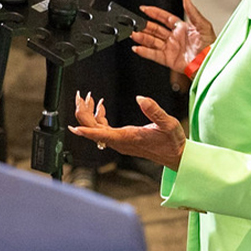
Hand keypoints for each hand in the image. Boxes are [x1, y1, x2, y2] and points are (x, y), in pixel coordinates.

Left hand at [70, 93, 185, 168]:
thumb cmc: (172, 141)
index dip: (87, 131)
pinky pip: (102, 129)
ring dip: (89, 113)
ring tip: (88, 97)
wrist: (175, 155)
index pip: (102, 135)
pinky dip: (98, 117)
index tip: (75, 128)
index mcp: (127, 138)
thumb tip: (140, 98)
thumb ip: (154, 110)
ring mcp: (119, 141)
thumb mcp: (168, 123)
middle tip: (80, 96)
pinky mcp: (121, 139)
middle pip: (93, 129)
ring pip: (95, 129)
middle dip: (83, 113)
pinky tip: (101, 107)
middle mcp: (119, 141)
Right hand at [131, 0, 214, 73]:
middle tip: (135, 23)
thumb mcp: (203, 24)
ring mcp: (171, 49)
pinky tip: (137, 48)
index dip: (154, 13)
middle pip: (156, 30)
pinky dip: (145, 52)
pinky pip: (154, 55)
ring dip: (142, 38)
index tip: (144, 9)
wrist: (210, 62)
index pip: (164, 18)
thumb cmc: (210, 45)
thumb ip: (192, 10)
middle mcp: (175, 38)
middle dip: (145, 26)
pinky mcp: (169, 60)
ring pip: (152, 41)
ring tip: (133, 34)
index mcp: (182, 28)